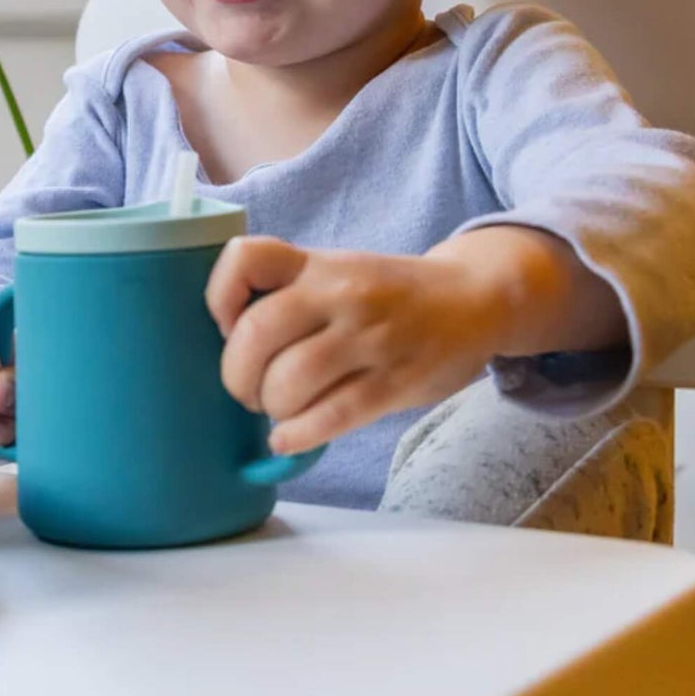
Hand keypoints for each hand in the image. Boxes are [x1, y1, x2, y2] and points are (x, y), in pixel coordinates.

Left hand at [205, 238, 503, 455]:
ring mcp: (369, 338)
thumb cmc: (388, 294)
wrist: (475, 300)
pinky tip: (289, 437)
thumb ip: (286, 293)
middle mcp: (340, 294)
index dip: (219, 297)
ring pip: (290, 381)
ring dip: (271, 407)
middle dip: (237, 375)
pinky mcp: (394, 382)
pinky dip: (296, 435)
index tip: (226, 325)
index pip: (246, 258)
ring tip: (279, 409)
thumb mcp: (337, 272)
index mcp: (317, 264)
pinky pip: (330, 416)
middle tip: (248, 389)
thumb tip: (225, 342)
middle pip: (257, 334)